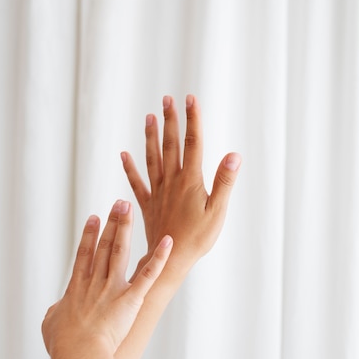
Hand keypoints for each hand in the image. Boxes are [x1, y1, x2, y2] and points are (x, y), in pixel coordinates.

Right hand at [42, 200, 172, 358]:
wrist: (77, 352)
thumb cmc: (61, 344)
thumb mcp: (50, 324)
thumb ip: (55, 312)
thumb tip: (57, 311)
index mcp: (76, 287)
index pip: (84, 254)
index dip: (90, 234)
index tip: (94, 217)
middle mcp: (95, 282)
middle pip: (104, 245)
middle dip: (112, 222)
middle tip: (119, 204)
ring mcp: (113, 288)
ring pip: (121, 251)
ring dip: (126, 228)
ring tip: (130, 208)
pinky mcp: (131, 298)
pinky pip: (148, 274)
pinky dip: (160, 257)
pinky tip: (168, 241)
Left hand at [121, 94, 240, 279]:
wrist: (169, 259)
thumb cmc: (198, 239)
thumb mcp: (217, 211)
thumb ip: (224, 182)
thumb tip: (234, 155)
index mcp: (190, 181)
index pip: (193, 143)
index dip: (193, 120)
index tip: (190, 99)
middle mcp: (172, 182)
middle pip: (171, 145)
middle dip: (170, 120)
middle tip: (167, 99)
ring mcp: (157, 192)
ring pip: (153, 159)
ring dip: (151, 137)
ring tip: (149, 117)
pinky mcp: (147, 205)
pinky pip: (137, 183)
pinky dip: (130, 168)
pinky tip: (124, 155)